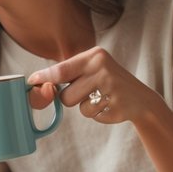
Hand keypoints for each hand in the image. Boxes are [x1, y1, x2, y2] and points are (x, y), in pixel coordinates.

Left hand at [28, 47, 156, 125]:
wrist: (141, 99)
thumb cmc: (107, 84)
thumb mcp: (90, 70)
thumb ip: (67, 76)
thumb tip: (39, 85)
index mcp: (94, 55)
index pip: (61, 70)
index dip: (44, 78)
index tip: (31, 81)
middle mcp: (102, 67)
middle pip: (65, 94)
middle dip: (70, 99)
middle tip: (87, 92)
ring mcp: (112, 85)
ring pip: (78, 107)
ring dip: (85, 107)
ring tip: (100, 98)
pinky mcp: (117, 104)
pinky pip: (93, 116)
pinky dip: (98, 115)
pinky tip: (110, 105)